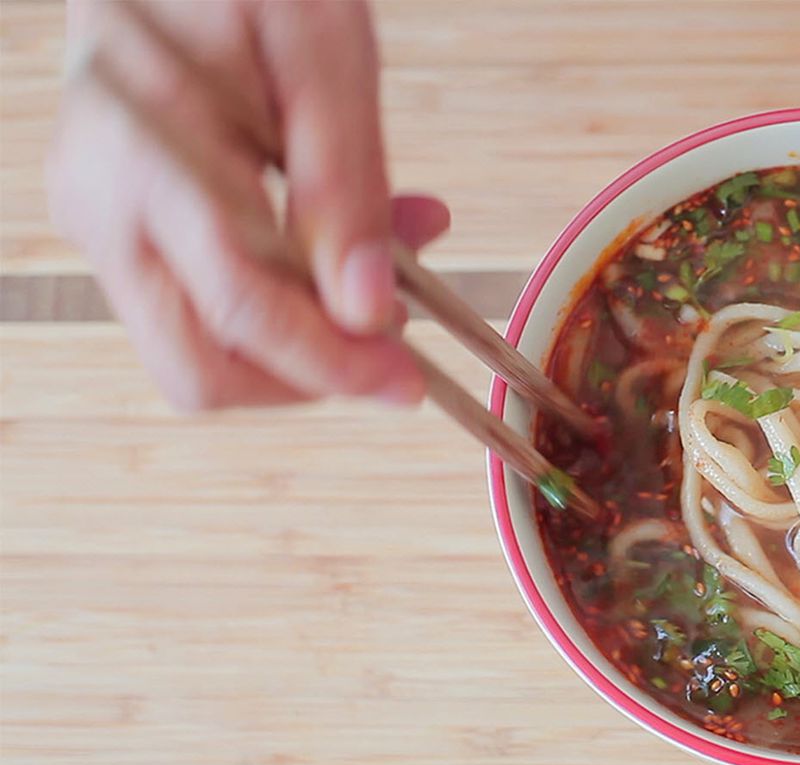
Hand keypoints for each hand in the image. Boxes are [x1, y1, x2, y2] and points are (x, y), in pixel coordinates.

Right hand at [48, 0, 447, 409]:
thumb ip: (346, 184)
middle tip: (396, 344)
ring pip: (201, 350)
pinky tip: (343, 246)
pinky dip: (284, 301)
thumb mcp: (323, 54)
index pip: (240, 310)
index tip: (406, 384)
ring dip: (306, 338)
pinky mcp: (123, 228)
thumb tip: (369, 310)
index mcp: (145, 158)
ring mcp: (102, 224)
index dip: (332, 365)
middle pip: (197, 369)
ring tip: (393, 261)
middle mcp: (102, 208)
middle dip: (307, 377)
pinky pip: (204, 304)